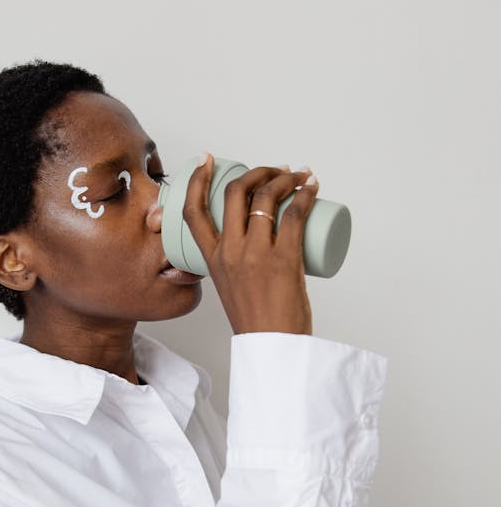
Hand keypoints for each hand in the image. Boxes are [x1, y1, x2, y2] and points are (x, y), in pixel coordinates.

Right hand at [182, 153, 316, 334]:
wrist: (273, 347)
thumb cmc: (258, 321)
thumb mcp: (232, 286)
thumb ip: (235, 264)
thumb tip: (256, 240)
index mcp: (212, 260)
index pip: (194, 210)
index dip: (197, 178)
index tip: (209, 160)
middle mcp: (230, 252)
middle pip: (236, 192)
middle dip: (257, 171)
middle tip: (275, 171)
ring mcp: (256, 254)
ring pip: (266, 197)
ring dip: (285, 178)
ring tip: (299, 177)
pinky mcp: (284, 259)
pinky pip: (295, 214)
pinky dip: (306, 194)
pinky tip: (313, 186)